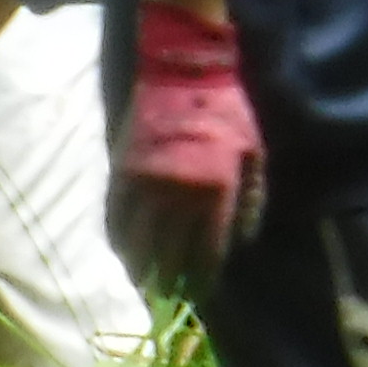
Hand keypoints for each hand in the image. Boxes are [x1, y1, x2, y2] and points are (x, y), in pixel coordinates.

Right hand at [111, 0, 263, 289]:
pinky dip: (117, 240)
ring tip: (143, 284)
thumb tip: (241, 243)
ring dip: (139, 270)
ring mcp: (145, 183)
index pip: (208, 251)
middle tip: (168, 298)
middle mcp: (179, 193)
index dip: (203, 278)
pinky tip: (122, 252)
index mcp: (216, 190)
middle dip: (170, 282)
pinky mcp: (121, 170)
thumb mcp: (254, 154)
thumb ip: (251, 202)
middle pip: (170, 255)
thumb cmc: (226, 110)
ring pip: (137, 243)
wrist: (182, 68)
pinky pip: (113, 217)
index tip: (199, 292)